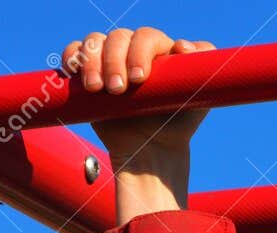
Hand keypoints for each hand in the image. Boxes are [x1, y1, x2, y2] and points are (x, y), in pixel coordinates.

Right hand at [60, 28, 214, 163]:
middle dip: (115, 61)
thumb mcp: (200, 97)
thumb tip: (184, 46)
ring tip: (99, 90)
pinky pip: (74, 52)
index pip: (147, 37)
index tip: (140, 79)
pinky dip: (72, 57)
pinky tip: (76, 75)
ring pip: (95, 41)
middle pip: (119, 37)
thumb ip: (203, 68)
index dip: (141, 51)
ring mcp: (110, 60)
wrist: (153, 150)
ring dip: (93, 61)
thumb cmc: (178, 124)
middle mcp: (133, 51)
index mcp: (160, 50)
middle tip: (119, 90)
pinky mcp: (89, 73)